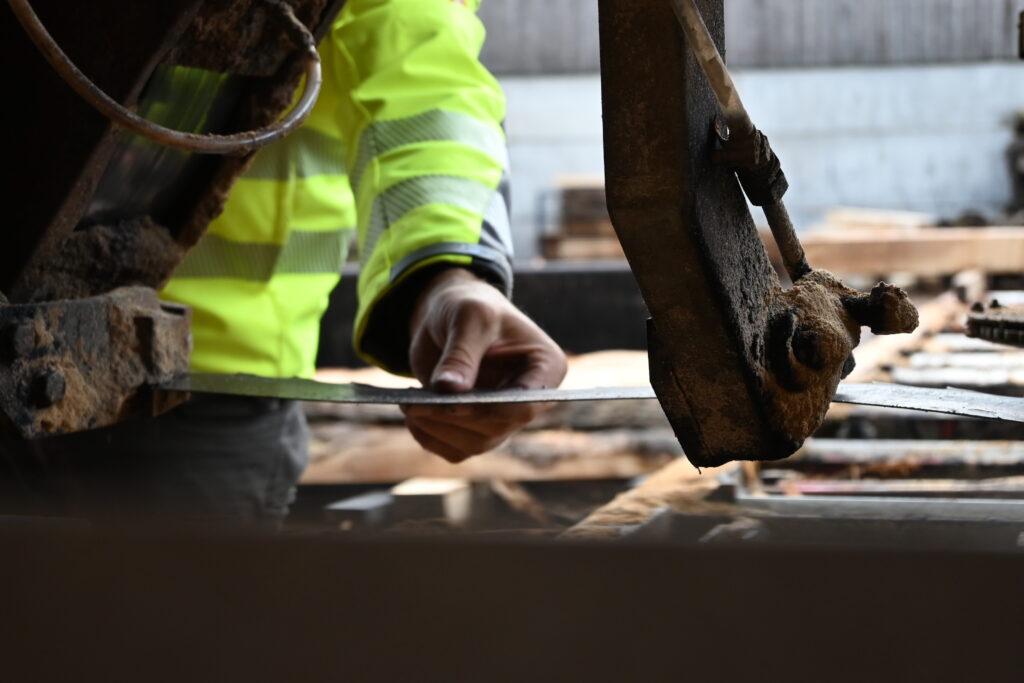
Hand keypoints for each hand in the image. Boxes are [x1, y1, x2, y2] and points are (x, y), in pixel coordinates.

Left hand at [404, 268, 566, 461]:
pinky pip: (455, 449)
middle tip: (414, 403)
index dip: (489, 408)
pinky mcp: (476, 427)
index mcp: (545, 368)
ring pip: (475, 444)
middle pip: (496, 428)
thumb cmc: (470, 306)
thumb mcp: (469, 317)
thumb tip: (448, 388)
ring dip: (438, 429)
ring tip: (408, 404)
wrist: (450, 314)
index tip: (450, 400)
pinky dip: (430, 437)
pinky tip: (412, 414)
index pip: (524, 403)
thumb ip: (461, 352)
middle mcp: (528, 400)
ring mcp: (502, 417)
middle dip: (454, 418)